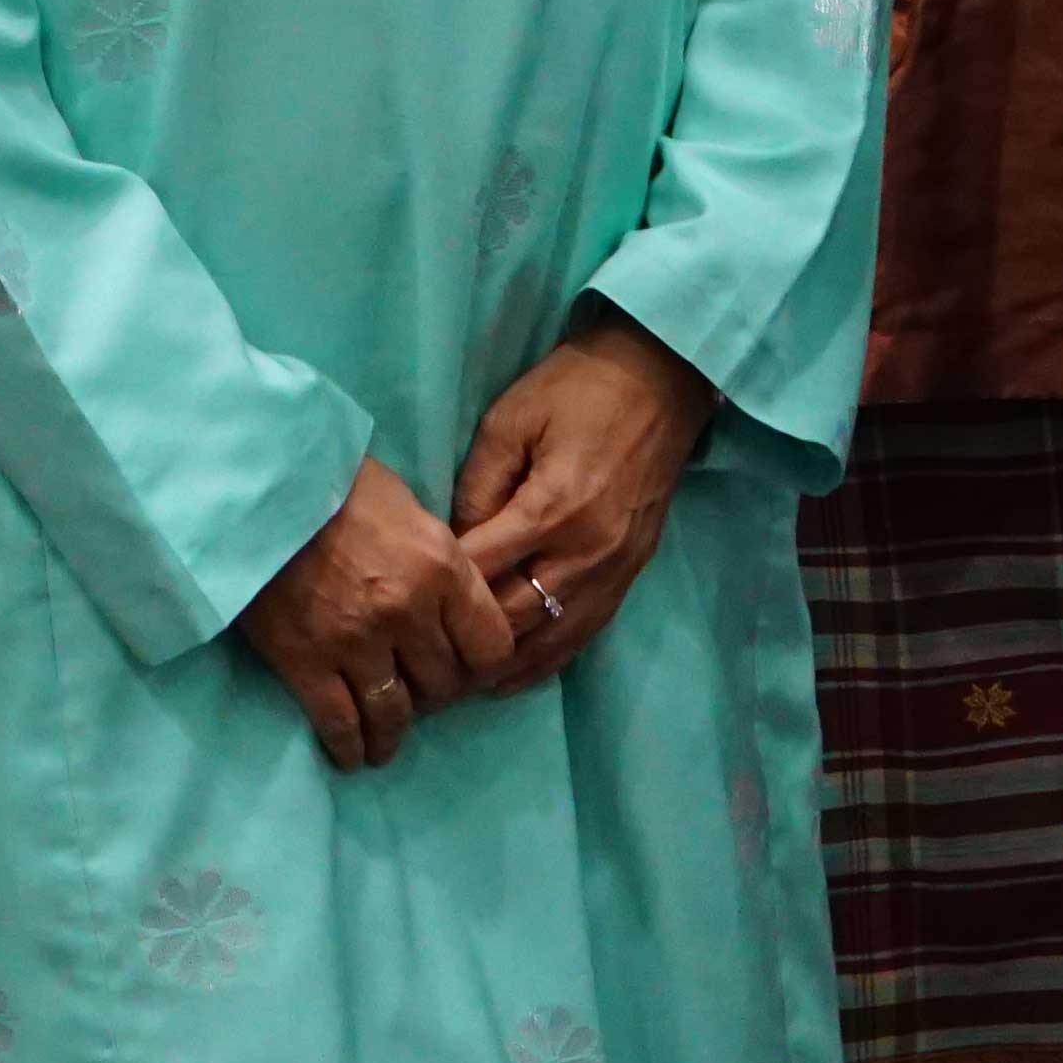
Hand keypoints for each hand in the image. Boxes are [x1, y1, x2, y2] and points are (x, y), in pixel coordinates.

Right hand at [235, 458, 521, 772]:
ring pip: (395, 713)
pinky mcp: (307, 662)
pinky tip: (351, 756)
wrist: (262, 489)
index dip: (482, 666)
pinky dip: (350, 747)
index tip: (467, 669)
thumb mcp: (413, 509)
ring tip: (385, 744)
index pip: (492, 647)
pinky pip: (339, 723)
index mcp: (443, 569)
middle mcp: (408, 613)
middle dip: (436, 697)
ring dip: (393, 735)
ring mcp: (357, 643)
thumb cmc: (341, 484)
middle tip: (420, 699)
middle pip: (444, 685)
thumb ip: (440, 560)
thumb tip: (453, 600)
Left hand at [453, 309, 716, 691]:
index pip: (481, 571)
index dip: (437, 594)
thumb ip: (477, 484)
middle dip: (463, 643)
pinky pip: (584, 633)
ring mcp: (614, 569)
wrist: (663, 379)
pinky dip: (546, 660)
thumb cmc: (577, 389)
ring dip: (503, 665)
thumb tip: (452, 543)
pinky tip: (512, 675)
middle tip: (416, 661)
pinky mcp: (631, 573)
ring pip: (550, 639)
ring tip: (456, 683)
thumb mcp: (510, 419)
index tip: (399, 611)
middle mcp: (586, 552)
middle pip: (513, 618)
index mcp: (551, 509)